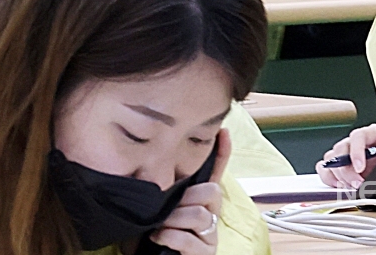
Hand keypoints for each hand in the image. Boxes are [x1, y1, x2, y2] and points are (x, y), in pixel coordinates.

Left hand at [148, 129, 230, 254]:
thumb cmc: (152, 238)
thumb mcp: (156, 210)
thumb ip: (162, 193)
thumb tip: (153, 169)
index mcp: (199, 201)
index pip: (215, 173)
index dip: (222, 153)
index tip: (223, 132)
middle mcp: (210, 215)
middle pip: (212, 191)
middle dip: (187, 196)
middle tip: (168, 206)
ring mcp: (210, 235)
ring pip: (200, 214)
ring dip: (174, 219)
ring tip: (159, 226)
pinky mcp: (205, 253)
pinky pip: (189, 239)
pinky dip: (170, 236)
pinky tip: (158, 238)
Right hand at [316, 124, 375, 189]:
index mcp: (372, 133)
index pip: (358, 136)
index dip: (357, 152)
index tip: (360, 168)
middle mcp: (355, 141)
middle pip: (341, 150)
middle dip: (348, 172)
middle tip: (357, 186)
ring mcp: (345, 152)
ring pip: (330, 160)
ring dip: (338, 177)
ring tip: (351, 188)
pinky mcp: (337, 164)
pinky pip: (324, 169)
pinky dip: (330, 179)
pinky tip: (341, 186)